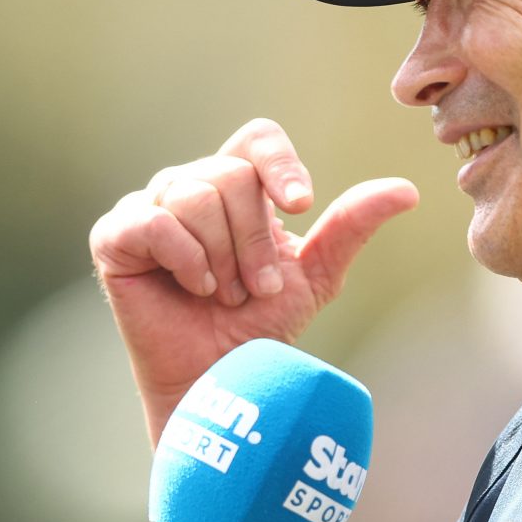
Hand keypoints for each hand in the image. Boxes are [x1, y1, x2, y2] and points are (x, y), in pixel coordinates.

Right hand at [91, 118, 417, 431]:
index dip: (280, 164)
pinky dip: (185, 259)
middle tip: (253, 288)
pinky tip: (193, 287)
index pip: (257, 138)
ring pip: (195, 195)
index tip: (302, 206)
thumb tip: (407, 190)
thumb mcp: (315, 275)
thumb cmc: (260, 328)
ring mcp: (148, 207)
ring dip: (222, 257)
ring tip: (222, 293)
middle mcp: (189, 186)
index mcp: (236, 185)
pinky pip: (155, 222)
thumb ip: (352, 227)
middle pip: (231, 174)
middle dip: (254, 240)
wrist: (218, 382)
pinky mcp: (114, 237)